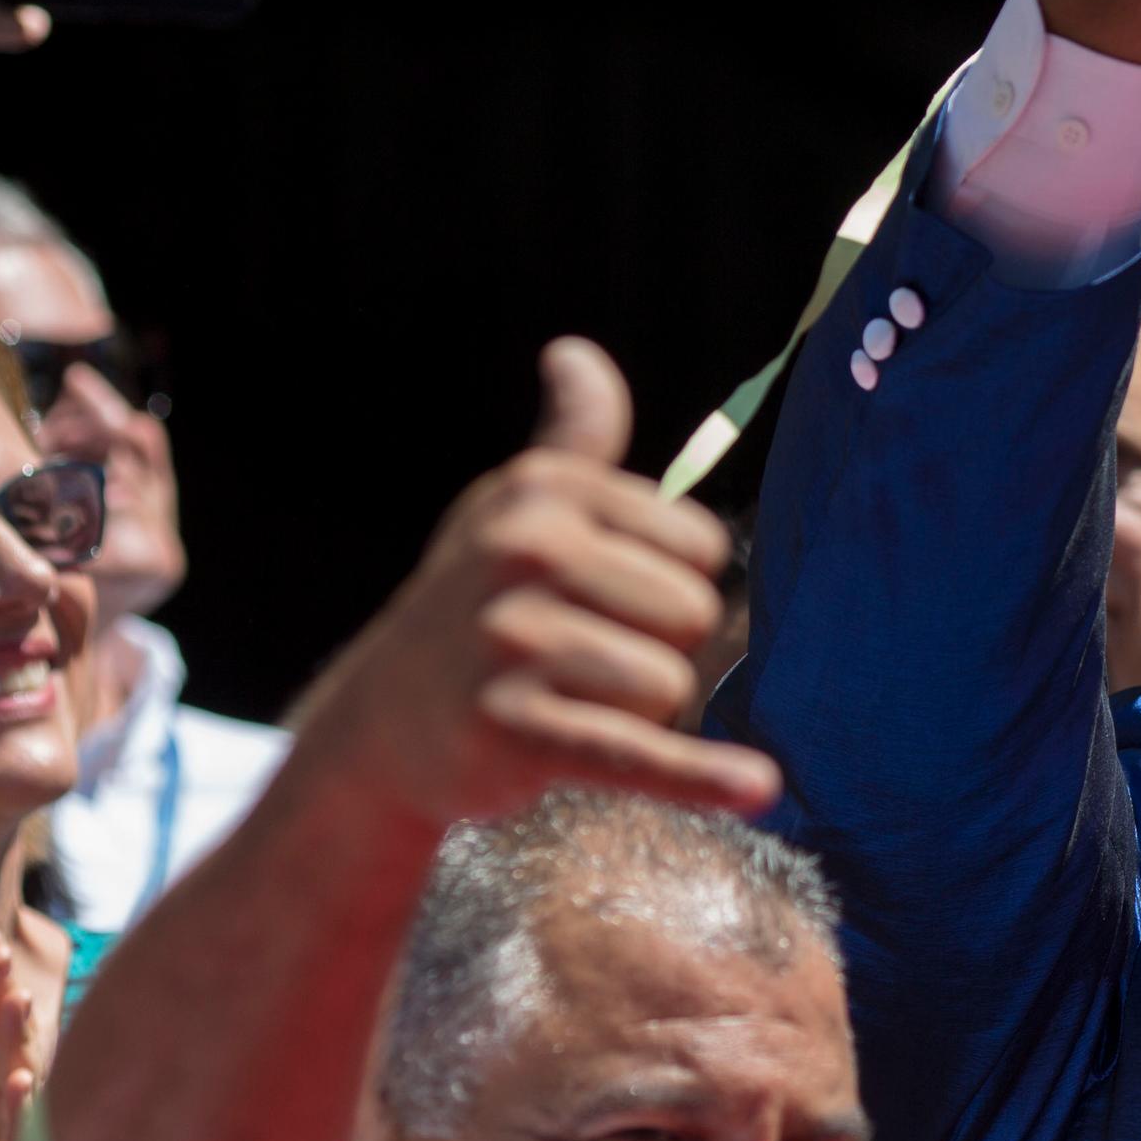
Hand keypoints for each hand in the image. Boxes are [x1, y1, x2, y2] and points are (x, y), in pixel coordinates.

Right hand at [286, 340, 779, 839]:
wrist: (383, 722)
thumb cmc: (477, 604)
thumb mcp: (516, 511)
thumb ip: (571, 442)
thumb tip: (576, 353)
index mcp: (543, 492)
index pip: (701, 546)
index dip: (667, 586)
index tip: (599, 600)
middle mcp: (524, 552)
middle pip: (693, 616)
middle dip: (655, 650)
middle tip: (575, 661)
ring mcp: (512, 641)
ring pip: (672, 686)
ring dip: (636, 713)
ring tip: (563, 702)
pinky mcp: (514, 731)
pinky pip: (637, 752)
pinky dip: (698, 777)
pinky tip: (758, 787)